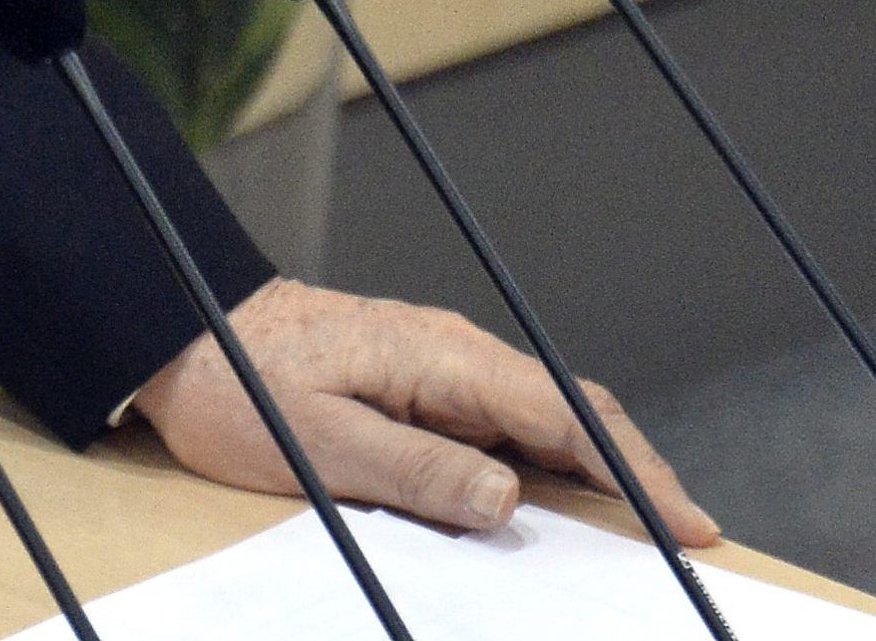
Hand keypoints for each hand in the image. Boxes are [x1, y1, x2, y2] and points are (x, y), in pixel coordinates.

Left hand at [133, 278, 719, 542]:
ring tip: (644, 536)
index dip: (634, 472)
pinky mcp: (421, 383)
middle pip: (571, 411)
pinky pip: (502, 424)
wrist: (184, 332)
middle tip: (689, 544)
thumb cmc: (240, 388)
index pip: (564, 415)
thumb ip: (416, 474)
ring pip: (543, 418)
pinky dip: (546, 465)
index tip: (691, 524)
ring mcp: (440, 366)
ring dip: (595, 473)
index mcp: (440, 359)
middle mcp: (454, 354)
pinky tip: (559, 510)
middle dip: (637, 474)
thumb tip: (507, 503)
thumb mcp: (319, 446)